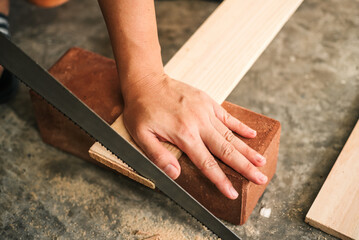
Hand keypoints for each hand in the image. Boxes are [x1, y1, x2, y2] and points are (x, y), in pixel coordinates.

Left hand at [122, 73, 267, 199]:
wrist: (147, 81)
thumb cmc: (141, 110)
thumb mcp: (142, 135)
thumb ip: (158, 155)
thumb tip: (175, 175)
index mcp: (184, 135)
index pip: (206, 163)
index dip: (220, 180)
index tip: (232, 193)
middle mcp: (199, 124)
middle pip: (226, 151)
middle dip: (245, 167)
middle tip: (261, 179)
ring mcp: (205, 111)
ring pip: (230, 135)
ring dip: (247, 150)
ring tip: (262, 162)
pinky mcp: (207, 101)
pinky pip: (227, 116)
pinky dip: (240, 126)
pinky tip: (252, 135)